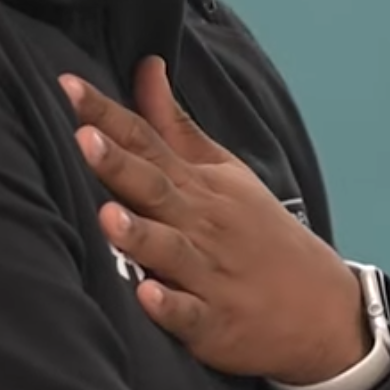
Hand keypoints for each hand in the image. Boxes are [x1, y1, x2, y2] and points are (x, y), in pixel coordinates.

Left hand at [60, 58, 368, 385]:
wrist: (320, 305)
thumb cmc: (258, 232)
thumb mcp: (223, 171)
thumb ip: (174, 125)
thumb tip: (146, 67)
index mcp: (197, 186)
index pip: (147, 141)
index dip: (107, 115)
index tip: (69, 87)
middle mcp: (200, 224)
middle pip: (154, 188)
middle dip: (118, 164)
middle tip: (83, 137)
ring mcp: (207, 274)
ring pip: (169, 251)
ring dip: (139, 234)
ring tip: (108, 216)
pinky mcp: (213, 323)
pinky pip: (188, 314)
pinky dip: (170, 306)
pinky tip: (147, 295)